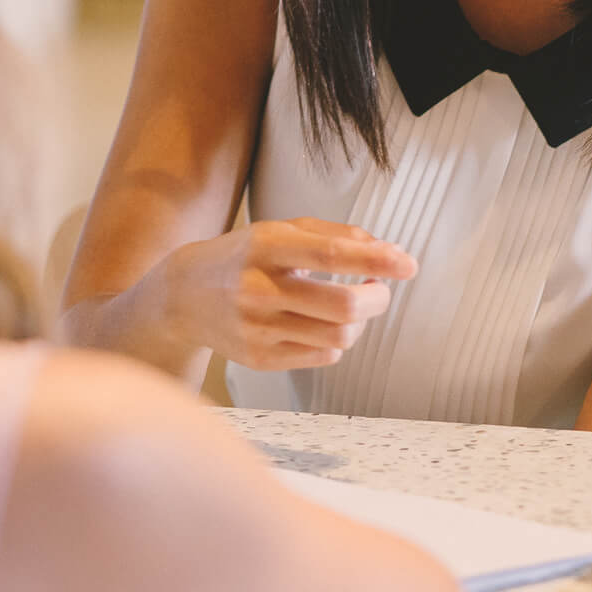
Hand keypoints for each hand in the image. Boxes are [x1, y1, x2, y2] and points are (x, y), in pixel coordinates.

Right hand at [156, 218, 415, 370]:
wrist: (183, 296)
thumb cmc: (244, 258)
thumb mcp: (281, 232)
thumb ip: (334, 235)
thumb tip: (386, 251)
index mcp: (265, 247)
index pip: (332, 255)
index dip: (377, 261)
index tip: (408, 264)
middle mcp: (258, 289)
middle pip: (343, 306)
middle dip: (377, 300)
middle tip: (380, 292)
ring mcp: (257, 329)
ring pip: (339, 336)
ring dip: (360, 323)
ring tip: (352, 308)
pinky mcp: (258, 359)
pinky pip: (323, 356)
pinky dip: (336, 341)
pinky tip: (322, 326)